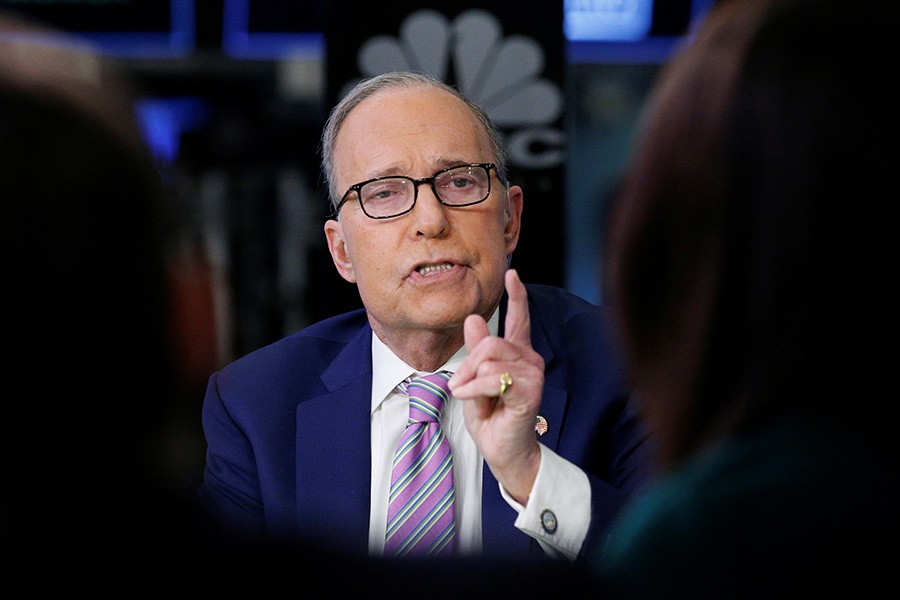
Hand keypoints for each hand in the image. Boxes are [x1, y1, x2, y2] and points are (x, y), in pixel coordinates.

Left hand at [448, 268, 543, 504]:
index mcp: (517, 353)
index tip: (513, 272)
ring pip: (491, 359)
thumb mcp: (475, 378)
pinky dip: (475, 389)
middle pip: (492, 342)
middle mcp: (530, 359)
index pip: (519, 318)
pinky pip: (494, 379)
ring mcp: (533, 375)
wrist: (503, 450)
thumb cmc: (492, 416)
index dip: (516, 295)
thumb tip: (473, 319)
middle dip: (468, 363)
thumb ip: (477, 350)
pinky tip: (471, 400)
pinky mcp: (529, 392)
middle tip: (457, 384)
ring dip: (470, 380)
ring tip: (468, 396)